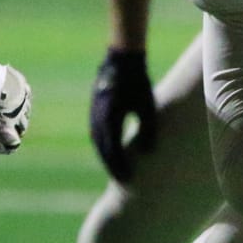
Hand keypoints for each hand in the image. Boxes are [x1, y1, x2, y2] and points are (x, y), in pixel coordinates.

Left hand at [0, 60, 29, 162]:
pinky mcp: (21, 85)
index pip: (12, 146)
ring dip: (12, 119)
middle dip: (5, 133)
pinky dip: (16, 105)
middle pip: (20, 132)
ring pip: (24, 117)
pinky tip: (0, 102)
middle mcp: (18, 113)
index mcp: (5, 126)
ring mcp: (22, 97)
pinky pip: (25, 101)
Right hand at [89, 47, 155, 181]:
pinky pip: (97, 134)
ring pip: (98, 143)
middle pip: (103, 150)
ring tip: (117, 170)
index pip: (113, 150)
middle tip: (122, 181)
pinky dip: (103, 146)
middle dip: (112, 167)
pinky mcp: (95, 110)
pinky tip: (112, 152)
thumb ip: (148, 130)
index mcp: (110, 119)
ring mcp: (94, 114)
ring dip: (106, 158)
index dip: (120, 167)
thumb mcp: (147, 107)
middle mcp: (98, 119)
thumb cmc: (138, 83)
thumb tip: (148, 153)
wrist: (121, 61)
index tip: (127, 180)